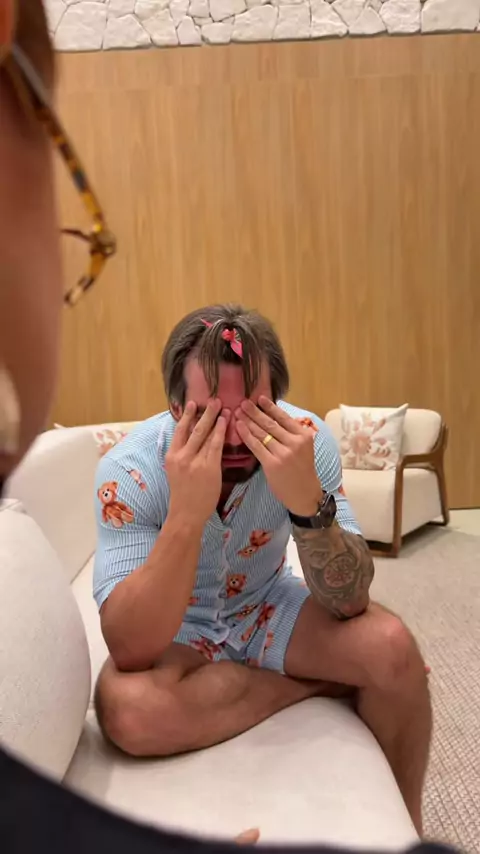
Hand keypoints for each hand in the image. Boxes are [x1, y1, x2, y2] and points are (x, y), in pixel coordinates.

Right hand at [165, 399, 226, 525]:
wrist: (186, 513)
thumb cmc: (183, 493)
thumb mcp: (176, 471)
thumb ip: (183, 454)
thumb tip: (194, 438)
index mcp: (171, 455)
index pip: (179, 431)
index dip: (186, 416)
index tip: (191, 404)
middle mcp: (182, 456)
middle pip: (194, 429)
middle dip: (204, 413)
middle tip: (212, 399)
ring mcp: (195, 462)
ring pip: (205, 435)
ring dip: (214, 419)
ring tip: (222, 406)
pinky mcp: (209, 468)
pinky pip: (216, 446)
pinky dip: (221, 432)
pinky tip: (225, 423)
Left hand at [236, 396, 321, 515]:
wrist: (304, 492)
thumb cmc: (302, 468)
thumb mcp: (303, 447)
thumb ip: (291, 433)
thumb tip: (272, 415)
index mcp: (303, 435)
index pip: (284, 417)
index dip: (270, 407)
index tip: (259, 398)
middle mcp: (294, 442)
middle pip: (270, 424)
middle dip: (254, 412)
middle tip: (243, 402)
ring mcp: (283, 453)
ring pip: (261, 433)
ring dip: (248, 421)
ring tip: (238, 412)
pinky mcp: (272, 464)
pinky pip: (256, 446)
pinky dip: (246, 435)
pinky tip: (239, 427)